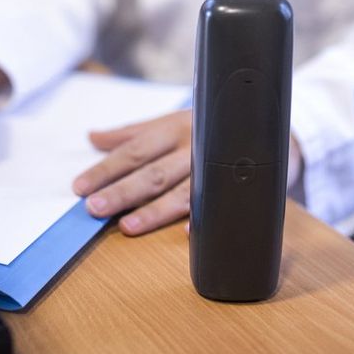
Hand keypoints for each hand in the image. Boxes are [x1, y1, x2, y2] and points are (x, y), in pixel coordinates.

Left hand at [74, 110, 306, 237]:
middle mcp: (193, 145)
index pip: (133, 150)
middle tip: (93, 208)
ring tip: (127, 226)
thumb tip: (93, 137)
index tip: (80, 187)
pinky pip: (219, 202)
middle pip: (152, 171)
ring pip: (181, 190)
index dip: (106, 168)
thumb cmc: (211, 125)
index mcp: (173, 128)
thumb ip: (132, 133)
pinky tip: (189, 232)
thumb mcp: (171, 121)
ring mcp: (215, 166)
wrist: (273, 125)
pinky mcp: (238, 183)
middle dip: (122, 191)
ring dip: (154, 210)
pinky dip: (204, 217)